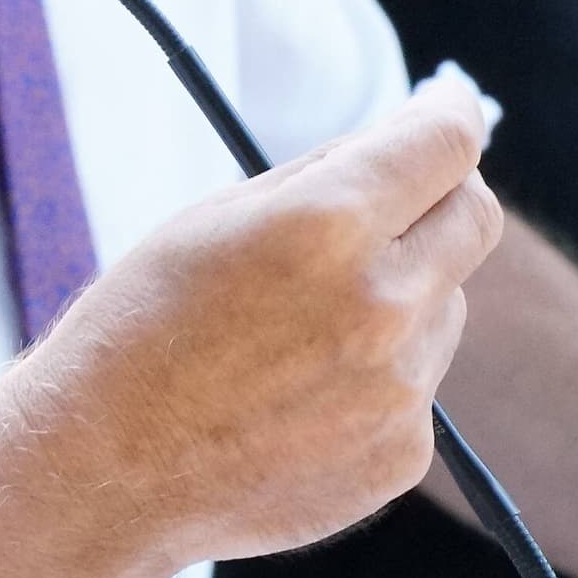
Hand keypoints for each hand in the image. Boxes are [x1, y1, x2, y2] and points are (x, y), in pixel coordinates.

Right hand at [60, 79, 501, 566]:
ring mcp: (400, 389)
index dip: (452, 111)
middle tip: (397, 199)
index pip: (444, 144)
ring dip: (401, 293)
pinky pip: (416, 383)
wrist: (102, 474)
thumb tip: (397, 147)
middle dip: (442, 196)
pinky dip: (376, 374)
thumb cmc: (139, 331)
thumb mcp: (212, 218)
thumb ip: (320, 177)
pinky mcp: (402, 454)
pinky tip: (294, 395)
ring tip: (296, 331)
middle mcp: (382, 305)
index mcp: (326, 226)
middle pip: (475, 218)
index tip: (450, 103)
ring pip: (443, 305)